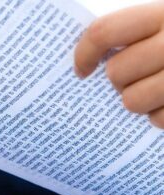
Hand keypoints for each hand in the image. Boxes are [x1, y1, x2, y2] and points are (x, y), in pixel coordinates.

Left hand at [74, 1, 163, 126]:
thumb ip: (138, 31)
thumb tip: (91, 60)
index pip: (105, 32)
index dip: (84, 53)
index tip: (82, 69)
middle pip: (116, 72)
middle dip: (120, 79)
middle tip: (137, 76)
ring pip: (132, 101)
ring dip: (140, 100)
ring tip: (158, 90)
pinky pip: (158, 119)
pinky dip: (162, 116)